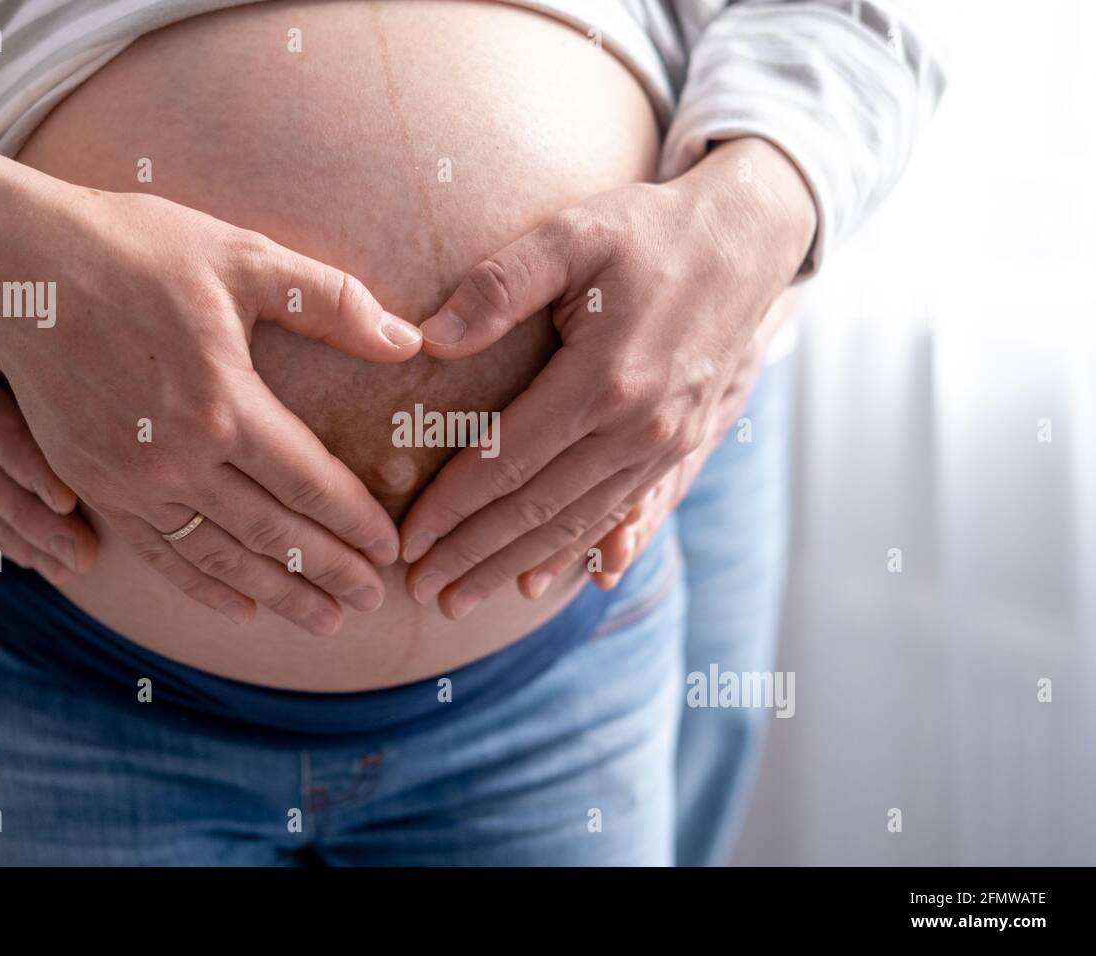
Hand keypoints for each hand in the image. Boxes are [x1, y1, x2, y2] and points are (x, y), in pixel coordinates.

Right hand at [0, 191, 423, 635]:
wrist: (17, 268)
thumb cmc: (136, 252)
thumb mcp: (243, 258)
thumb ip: (331, 303)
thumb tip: (408, 340)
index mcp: (226, 404)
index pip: (311, 484)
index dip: (356, 523)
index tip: (390, 550)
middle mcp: (180, 458)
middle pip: (275, 534)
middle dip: (330, 572)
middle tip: (372, 601)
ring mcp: (132, 481)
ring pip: (222, 558)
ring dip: (279, 594)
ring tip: (324, 623)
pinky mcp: (95, 486)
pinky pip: (161, 554)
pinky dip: (205, 587)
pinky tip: (242, 609)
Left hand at [399, 138, 815, 618]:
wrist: (749, 241)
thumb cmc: (650, 232)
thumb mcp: (573, 234)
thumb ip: (499, 285)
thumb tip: (430, 339)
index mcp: (603, 382)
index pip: (506, 462)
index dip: (452, 506)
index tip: (408, 540)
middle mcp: (639, 430)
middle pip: (538, 510)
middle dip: (474, 554)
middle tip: (423, 591)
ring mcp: (667, 446)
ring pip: (579, 524)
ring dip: (518, 566)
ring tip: (464, 601)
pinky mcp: (684, 448)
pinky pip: (627, 513)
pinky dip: (587, 552)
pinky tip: (556, 580)